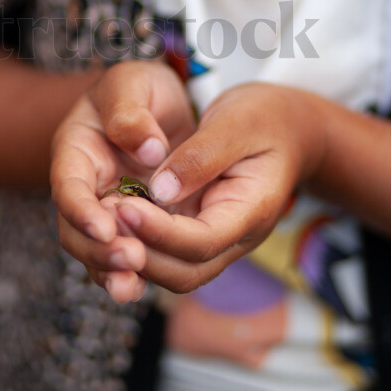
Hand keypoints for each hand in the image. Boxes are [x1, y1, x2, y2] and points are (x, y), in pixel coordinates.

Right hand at [50, 61, 195, 301]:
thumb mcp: (131, 84)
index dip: (81, 209)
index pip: (68, 185)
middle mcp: (84, 188)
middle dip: (98, 249)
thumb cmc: (138, 88)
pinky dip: (129, 275)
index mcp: (75, 151)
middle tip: (131, 258)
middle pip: (75, 229)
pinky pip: (122, 255)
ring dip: (110, 269)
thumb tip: (150, 152)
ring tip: (132, 284)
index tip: (105, 227)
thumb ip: (131, 113)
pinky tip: (141, 290)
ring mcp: (105, 211)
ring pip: (95, 250)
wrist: (157, 103)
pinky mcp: (130, 227)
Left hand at [107, 82, 326, 294]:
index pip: (201, 242)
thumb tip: (160, 191)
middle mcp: (235, 236)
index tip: (123, 207)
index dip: (159, 232)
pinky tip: (111, 221)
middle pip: (184, 272)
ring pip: (173, 271)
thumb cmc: (265, 117)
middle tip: (102, 222)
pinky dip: (139, 244)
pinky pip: (168, 253)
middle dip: (141, 255)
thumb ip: (201, 155)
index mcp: (252, 211)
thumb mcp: (237, 121)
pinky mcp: (200, 230)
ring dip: (136, 256)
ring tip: (101, 224)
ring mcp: (218, 239)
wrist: (289, 126)